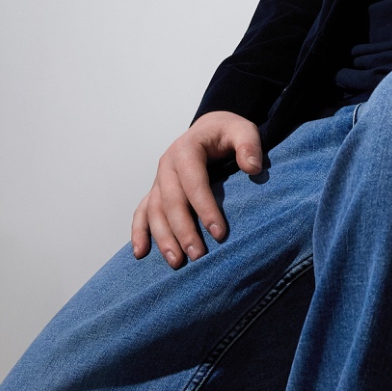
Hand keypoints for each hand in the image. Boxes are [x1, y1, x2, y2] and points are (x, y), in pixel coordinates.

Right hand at [131, 111, 263, 267]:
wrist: (209, 128)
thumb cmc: (227, 133)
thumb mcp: (243, 130)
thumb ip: (249, 145)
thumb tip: (253, 168)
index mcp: (187, 149)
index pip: (194, 182)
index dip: (205, 208)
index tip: (219, 233)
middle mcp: (167, 165)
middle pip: (171, 201)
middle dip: (183, 230)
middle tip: (198, 256)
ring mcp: (158, 179)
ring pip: (154, 211)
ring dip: (163, 237)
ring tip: (176, 262)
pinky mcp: (155, 191)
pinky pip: (142, 212)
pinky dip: (138, 232)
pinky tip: (141, 253)